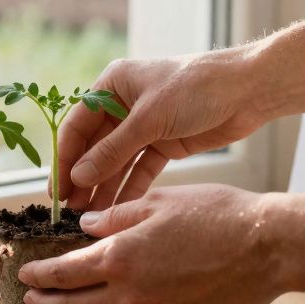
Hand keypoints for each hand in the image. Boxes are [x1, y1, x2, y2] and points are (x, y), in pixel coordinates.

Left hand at [19, 184, 298, 303]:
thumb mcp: (158, 201)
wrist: (268, 247)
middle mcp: (131, 296)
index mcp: (120, 259)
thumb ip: (115, 216)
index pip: (63, 275)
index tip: (24, 275)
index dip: (39, 276)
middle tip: (32, 300)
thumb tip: (84, 227)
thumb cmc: (217, 215)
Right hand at [58, 50, 270, 210]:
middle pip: (94, 147)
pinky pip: (139, 169)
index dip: (65, 160)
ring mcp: (144, 125)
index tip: (56, 191)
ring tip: (89, 218)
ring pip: (116, 162)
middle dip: (83, 179)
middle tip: (69, 212)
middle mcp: (123, 104)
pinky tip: (117, 211)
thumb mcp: (149, 119)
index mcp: (112, 85)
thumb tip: (78, 177)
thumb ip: (112, 150)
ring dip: (104, 188)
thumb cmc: (196, 88)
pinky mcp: (164, 143)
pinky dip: (130, 188)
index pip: (77, 126)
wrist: (248, 90)